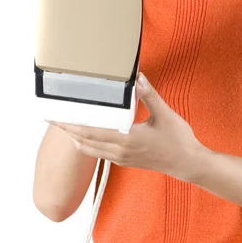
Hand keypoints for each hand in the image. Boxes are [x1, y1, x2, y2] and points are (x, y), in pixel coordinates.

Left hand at [47, 72, 206, 182]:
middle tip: (53, 119)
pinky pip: (100, 154)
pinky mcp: (126, 161)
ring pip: (91, 150)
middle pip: (85, 142)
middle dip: (68, 130)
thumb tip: (138, 78)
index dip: (71, 125)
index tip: (57, 118)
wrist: (188, 164)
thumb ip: (149, 95)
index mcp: (127, 139)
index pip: (91, 132)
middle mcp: (120, 151)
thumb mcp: (165, 114)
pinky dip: (89, 144)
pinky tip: (88, 135)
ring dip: (77, 138)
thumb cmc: (178, 140)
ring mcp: (122, 158)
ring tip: (66, 126)